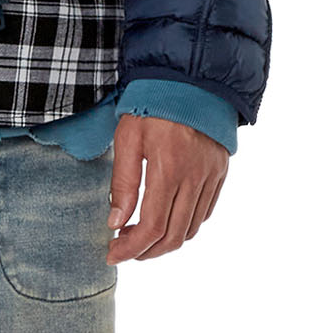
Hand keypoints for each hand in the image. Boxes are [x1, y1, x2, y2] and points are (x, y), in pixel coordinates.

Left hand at [106, 113, 228, 263]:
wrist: (192, 79)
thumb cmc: (153, 103)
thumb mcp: (127, 137)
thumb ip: (123, 182)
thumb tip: (116, 223)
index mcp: (168, 169)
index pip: (152, 227)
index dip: (131, 249)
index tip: (112, 254)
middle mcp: (195, 177)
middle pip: (174, 236)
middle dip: (146, 252)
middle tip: (124, 249)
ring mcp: (211, 176)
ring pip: (191, 228)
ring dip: (165, 241)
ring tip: (142, 236)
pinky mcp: (219, 172)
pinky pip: (204, 212)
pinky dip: (184, 225)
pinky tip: (165, 219)